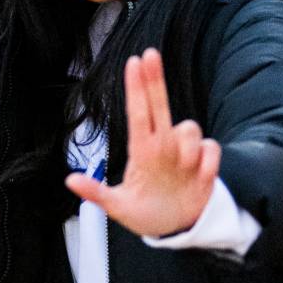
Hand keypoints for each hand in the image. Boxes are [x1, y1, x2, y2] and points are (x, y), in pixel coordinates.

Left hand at [66, 49, 220, 237]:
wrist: (178, 229)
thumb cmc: (146, 213)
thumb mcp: (118, 207)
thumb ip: (97, 194)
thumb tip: (70, 180)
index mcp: (141, 151)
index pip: (137, 113)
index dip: (136, 88)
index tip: (133, 61)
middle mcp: (163, 145)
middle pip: (159, 105)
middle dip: (155, 80)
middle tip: (150, 53)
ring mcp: (186, 153)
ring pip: (189, 127)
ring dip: (187, 144)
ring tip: (182, 167)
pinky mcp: (206, 165)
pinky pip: (212, 148)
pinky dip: (207, 160)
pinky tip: (200, 175)